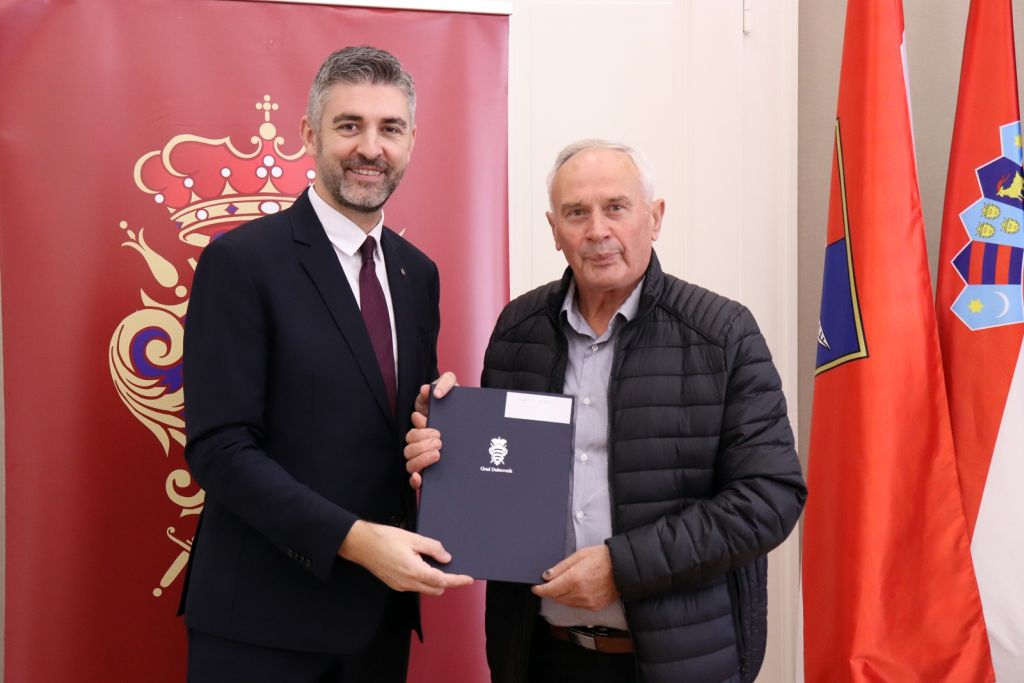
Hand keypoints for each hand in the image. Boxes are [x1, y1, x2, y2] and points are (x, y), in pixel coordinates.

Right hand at [338, 520, 473, 594]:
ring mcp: (400, 586)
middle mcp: (408, 582)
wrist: (362, 545)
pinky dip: (422, 579)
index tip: (468, 579)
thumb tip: (446, 558)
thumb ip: (433, 548)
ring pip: (425, 589)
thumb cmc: (385, 538)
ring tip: (431, 561)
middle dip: (446, 580)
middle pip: (436, 588)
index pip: (442, 580)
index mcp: (414, 570)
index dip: (457, 580)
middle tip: (450, 565)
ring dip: (433, 580)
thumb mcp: (413, 538)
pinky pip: (415, 586)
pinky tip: (420, 565)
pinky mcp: (395, 585)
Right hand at [404, 371, 456, 489]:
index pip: (413, 429)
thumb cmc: (461, 406)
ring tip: (438, 453)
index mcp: (424, 424)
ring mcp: (426, 457)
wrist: (477, 420)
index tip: (433, 426)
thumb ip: (445, 382)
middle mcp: (422, 441)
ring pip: (409, 462)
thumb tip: (429, 390)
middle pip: (409, 446)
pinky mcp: (432, 472)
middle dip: (422, 443)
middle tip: (440, 440)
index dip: (420, 428)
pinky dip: (415, 480)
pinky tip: (421, 478)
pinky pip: (415, 480)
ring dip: (420, 458)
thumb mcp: (454, 388)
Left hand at [531, 544, 619, 609]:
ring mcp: (588, 602)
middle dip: (551, 591)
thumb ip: (561, 567)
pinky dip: (572, 599)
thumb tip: (547, 575)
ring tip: (565, 584)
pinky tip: (576, 590)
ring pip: (566, 603)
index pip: (550, 589)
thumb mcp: (579, 555)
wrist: (622, 567)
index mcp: (575, 578)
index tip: (536, 588)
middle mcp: (580, 593)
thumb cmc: (603, 558)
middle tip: (550, 583)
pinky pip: (577, 606)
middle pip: (557, 597)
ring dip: (561, 596)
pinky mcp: (594, 607)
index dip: (540, 589)